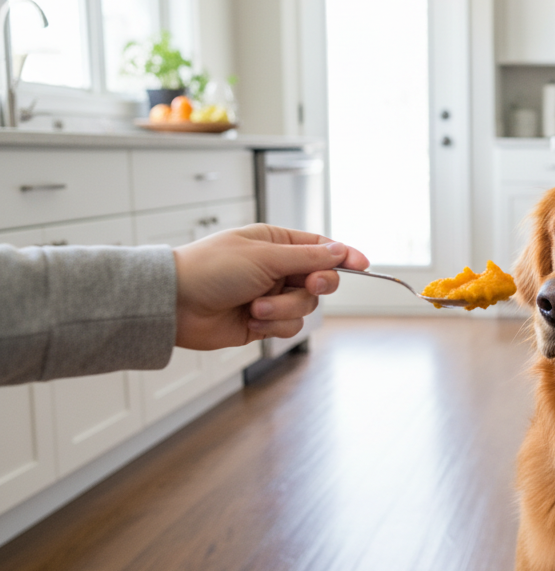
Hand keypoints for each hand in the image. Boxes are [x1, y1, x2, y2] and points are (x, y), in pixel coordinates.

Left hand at [173, 224, 368, 349]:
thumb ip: (307, 257)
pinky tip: (250, 320)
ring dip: (284, 310)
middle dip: (312, 287)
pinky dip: (273, 326)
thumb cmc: (210, 269)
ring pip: (305, 308)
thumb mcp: (264, 257)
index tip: (364, 265)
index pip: (322, 248)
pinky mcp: (263, 321)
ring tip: (256, 307)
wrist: (175, 304)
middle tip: (306, 286)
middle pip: (320, 280)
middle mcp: (277, 269)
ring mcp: (271, 296)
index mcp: (276, 243)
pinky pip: (288, 327)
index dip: (344, 256)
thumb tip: (340, 251)